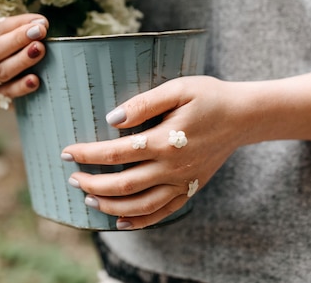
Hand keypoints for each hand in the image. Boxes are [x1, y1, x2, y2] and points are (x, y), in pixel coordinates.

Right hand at [0, 14, 47, 105]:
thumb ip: (12, 28)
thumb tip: (40, 22)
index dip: (16, 24)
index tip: (39, 21)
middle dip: (19, 39)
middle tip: (40, 31)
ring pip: (2, 71)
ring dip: (22, 60)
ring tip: (39, 49)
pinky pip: (8, 93)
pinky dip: (22, 87)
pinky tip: (35, 80)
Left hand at [61, 76, 242, 229]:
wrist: (244, 116)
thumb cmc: (209, 97)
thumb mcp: (178, 88)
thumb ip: (144, 103)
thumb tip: (112, 119)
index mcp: (165, 140)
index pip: (116, 153)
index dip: (87, 154)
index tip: (67, 153)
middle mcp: (173, 167)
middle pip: (123, 184)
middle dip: (92, 183)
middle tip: (72, 177)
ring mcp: (183, 182)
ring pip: (140, 205)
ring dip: (110, 205)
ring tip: (88, 198)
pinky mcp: (191, 189)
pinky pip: (163, 212)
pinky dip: (140, 220)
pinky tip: (121, 221)